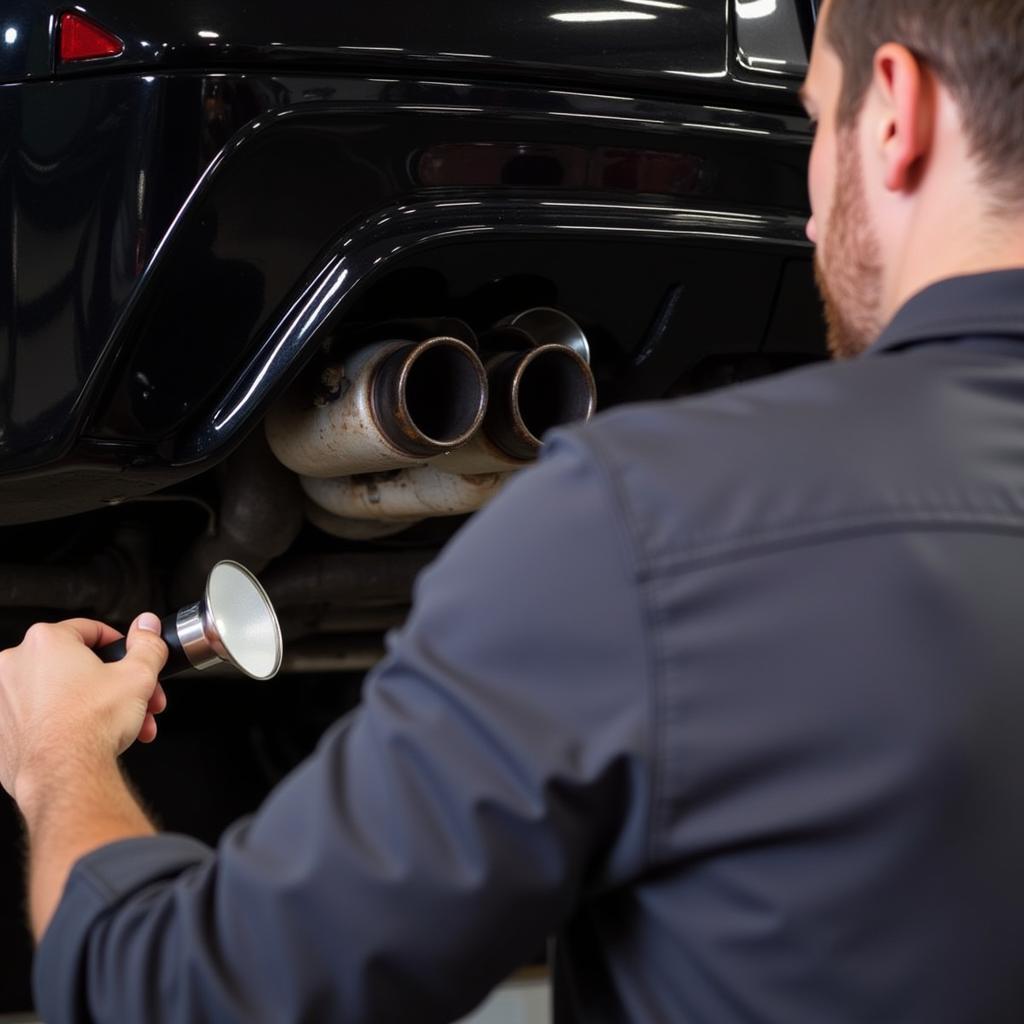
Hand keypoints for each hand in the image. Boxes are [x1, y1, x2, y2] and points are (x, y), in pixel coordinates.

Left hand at [0, 614, 168, 810]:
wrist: (63, 774)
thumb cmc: (89, 725)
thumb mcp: (138, 675)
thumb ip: (147, 644)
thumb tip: (148, 626)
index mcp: (45, 641)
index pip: (90, 629)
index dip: (120, 646)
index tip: (129, 660)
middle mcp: (15, 664)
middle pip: (78, 666)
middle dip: (115, 685)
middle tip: (135, 699)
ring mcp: (4, 698)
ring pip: (61, 693)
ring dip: (96, 706)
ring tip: (122, 725)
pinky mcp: (1, 729)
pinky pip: (42, 716)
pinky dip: (66, 722)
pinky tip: (91, 737)